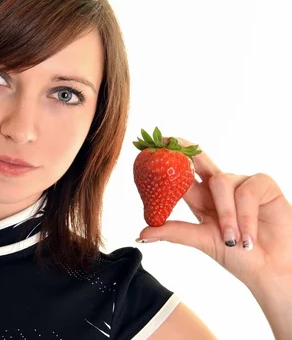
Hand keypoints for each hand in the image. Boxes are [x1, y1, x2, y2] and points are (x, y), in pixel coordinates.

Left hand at [138, 138, 291, 291]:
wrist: (272, 269)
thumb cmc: (239, 256)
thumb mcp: (203, 241)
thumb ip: (174, 232)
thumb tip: (141, 233)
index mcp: (201, 199)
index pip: (180, 176)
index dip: (167, 161)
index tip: (148, 147)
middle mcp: (219, 188)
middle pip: (200, 160)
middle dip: (184, 150)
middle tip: (169, 142)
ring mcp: (241, 184)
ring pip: (220, 183)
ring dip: (226, 215)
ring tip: (232, 241)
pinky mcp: (262, 184)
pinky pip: (246, 191)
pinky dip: (246, 217)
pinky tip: (249, 237)